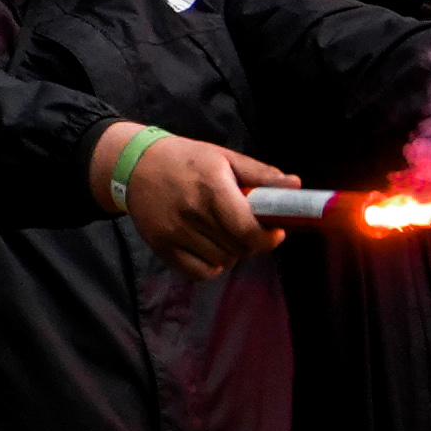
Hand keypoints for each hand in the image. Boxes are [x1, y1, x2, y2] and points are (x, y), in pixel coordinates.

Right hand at [89, 123, 295, 276]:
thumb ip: (261, 174)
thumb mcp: (225, 158)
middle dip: (252, 241)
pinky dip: (212, 265)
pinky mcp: (162, 248)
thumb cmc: (186, 159)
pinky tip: (210, 246)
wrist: (135, 166)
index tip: (276, 231)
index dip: (268, 237)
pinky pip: (200, 272)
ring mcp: (175, 233)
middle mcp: (192, 212)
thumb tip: (295, 184)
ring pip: (223, 260)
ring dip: (233, 251)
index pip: (247, 229)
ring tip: (225, 232)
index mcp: (212, 187)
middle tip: (248, 227)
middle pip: (239, 247)